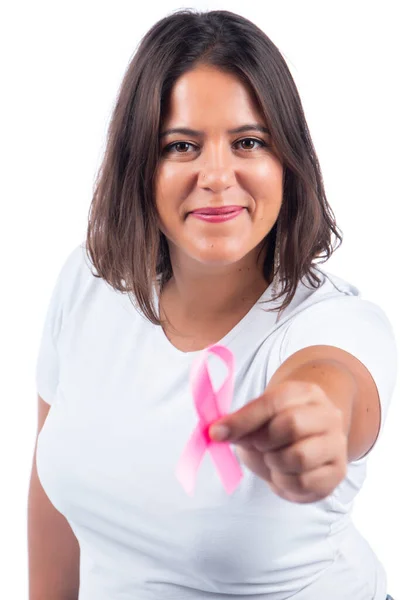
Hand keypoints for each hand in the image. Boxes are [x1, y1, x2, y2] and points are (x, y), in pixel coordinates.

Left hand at [208, 380, 347, 502]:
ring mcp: (336, 444)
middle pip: (290, 426)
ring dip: (274, 463)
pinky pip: (304, 482)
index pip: (272, 402)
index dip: (242, 419)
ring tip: (273, 459)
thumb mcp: (258, 419)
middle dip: (263, 441)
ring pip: (298, 457)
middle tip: (257, 446)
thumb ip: (239, 422)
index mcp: (305, 393)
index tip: (216, 433)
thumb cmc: (276, 428)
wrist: (308, 443)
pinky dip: (284, 482)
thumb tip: (216, 432)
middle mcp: (327, 415)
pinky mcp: (338, 473)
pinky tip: (284, 474)